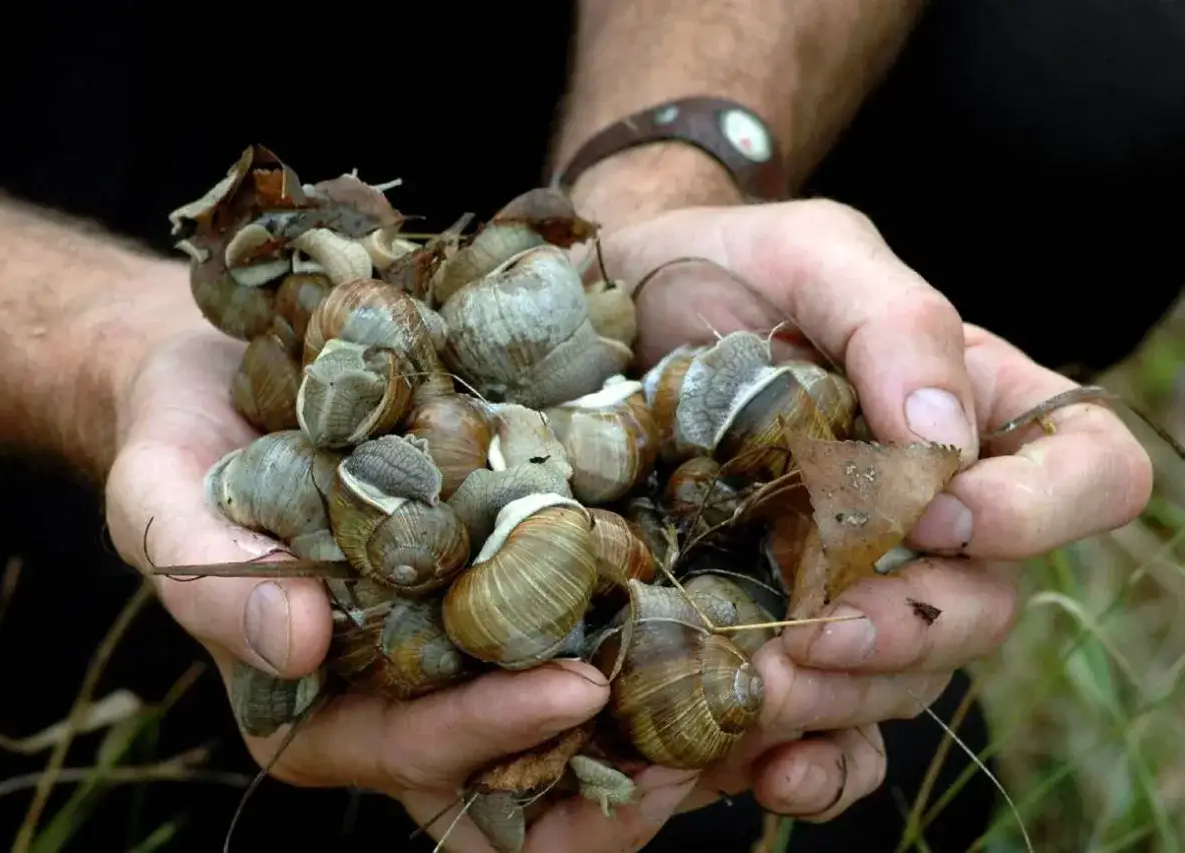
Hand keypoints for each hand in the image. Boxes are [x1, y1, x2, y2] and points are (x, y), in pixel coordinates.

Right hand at [101, 317, 698, 850]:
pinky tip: (714, 597)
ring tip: (731, 684)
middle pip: (506, 780)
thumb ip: (211, 579)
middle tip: (697, 740)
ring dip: (647, 723)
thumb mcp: (161, 501)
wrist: (220, 371)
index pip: (414, 751)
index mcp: (316, 704)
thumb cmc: (179, 443)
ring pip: (562, 723)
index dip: (491, 734)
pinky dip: (646, 630)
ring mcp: (457, 639)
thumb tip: (300, 641)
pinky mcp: (503, 574)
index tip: (575, 685)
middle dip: (597, 780)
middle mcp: (399, 690)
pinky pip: (580, 619)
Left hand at [583, 197, 1153, 819]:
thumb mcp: (815, 255)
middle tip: (816, 627)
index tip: (936, 516)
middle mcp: (934, 512)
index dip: (1038, 514)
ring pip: (909, 676)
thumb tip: (946, 440)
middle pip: (989, 604)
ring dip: (844, 695)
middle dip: (913, 628)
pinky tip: (763, 764)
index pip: (1089, 474)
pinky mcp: (782, 627)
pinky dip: (813, 759)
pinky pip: (834, 723)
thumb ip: (895, 324)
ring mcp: (860, 578)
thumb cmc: (731, 268)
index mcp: (976, 415)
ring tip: (758, 685)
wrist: (619, 310)